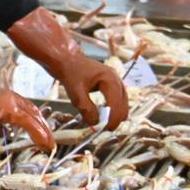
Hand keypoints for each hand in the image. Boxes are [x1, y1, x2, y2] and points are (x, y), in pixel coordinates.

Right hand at [0, 87, 55, 150]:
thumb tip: (3, 133)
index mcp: (8, 99)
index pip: (29, 111)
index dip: (37, 122)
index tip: (43, 133)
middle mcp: (13, 99)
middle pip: (36, 113)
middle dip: (44, 128)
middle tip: (50, 142)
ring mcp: (13, 104)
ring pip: (35, 119)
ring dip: (44, 133)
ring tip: (49, 145)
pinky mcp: (11, 111)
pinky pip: (29, 124)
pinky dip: (38, 134)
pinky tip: (43, 143)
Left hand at [9, 7, 127, 129]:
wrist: (66, 60)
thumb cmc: (70, 73)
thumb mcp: (75, 93)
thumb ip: (86, 108)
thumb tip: (95, 123)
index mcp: (110, 79)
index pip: (117, 104)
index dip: (113, 118)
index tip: (106, 130)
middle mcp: (116, 80)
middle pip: (124, 105)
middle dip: (115, 118)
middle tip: (104, 130)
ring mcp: (116, 82)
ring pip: (122, 104)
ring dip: (114, 115)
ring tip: (103, 125)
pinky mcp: (111, 86)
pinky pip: (117, 101)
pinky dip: (112, 110)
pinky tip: (103, 116)